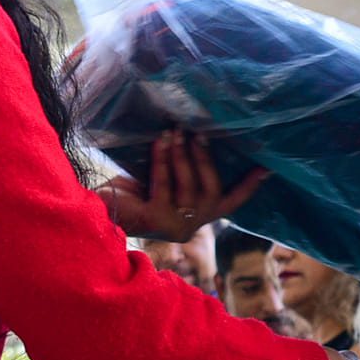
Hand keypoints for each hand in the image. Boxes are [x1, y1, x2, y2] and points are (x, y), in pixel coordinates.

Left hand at [98, 131, 267, 240]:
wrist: (93, 212)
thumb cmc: (128, 194)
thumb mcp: (163, 180)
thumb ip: (182, 170)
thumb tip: (195, 133)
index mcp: (195, 218)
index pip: (230, 204)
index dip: (249, 187)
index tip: (267, 168)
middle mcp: (189, 227)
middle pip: (213, 192)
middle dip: (207, 160)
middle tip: (199, 134)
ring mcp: (173, 227)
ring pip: (190, 188)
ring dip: (184, 156)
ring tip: (177, 132)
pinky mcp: (154, 221)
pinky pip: (165, 186)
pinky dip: (163, 161)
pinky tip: (159, 142)